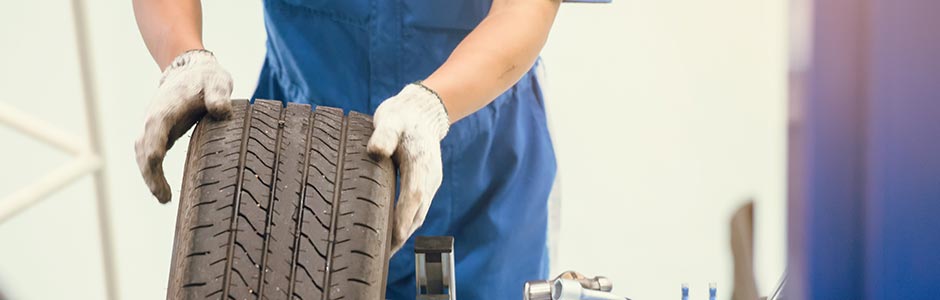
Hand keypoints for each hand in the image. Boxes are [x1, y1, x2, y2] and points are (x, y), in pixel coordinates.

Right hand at [135, 49, 232, 202]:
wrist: (190, 69)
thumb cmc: (207, 78)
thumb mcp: (218, 82)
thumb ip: (219, 96)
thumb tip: (221, 111)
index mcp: (166, 108)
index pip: (154, 134)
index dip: (154, 156)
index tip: (158, 174)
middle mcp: (153, 119)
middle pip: (143, 149)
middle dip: (150, 174)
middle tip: (163, 198)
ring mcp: (152, 126)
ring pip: (142, 154)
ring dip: (149, 177)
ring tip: (163, 198)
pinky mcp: (157, 133)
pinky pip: (149, 155)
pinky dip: (152, 172)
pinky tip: (162, 190)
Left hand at [367, 83, 450, 253]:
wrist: (421, 112)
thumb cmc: (402, 116)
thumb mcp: (391, 119)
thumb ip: (384, 134)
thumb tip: (376, 150)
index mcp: (421, 163)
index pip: (414, 195)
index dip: (403, 217)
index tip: (392, 237)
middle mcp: (429, 178)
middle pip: (417, 213)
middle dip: (400, 236)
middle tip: (380, 257)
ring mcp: (429, 183)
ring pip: (418, 215)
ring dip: (403, 234)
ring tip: (383, 254)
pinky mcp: (424, 185)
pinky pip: (416, 210)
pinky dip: (405, 225)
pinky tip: (390, 235)